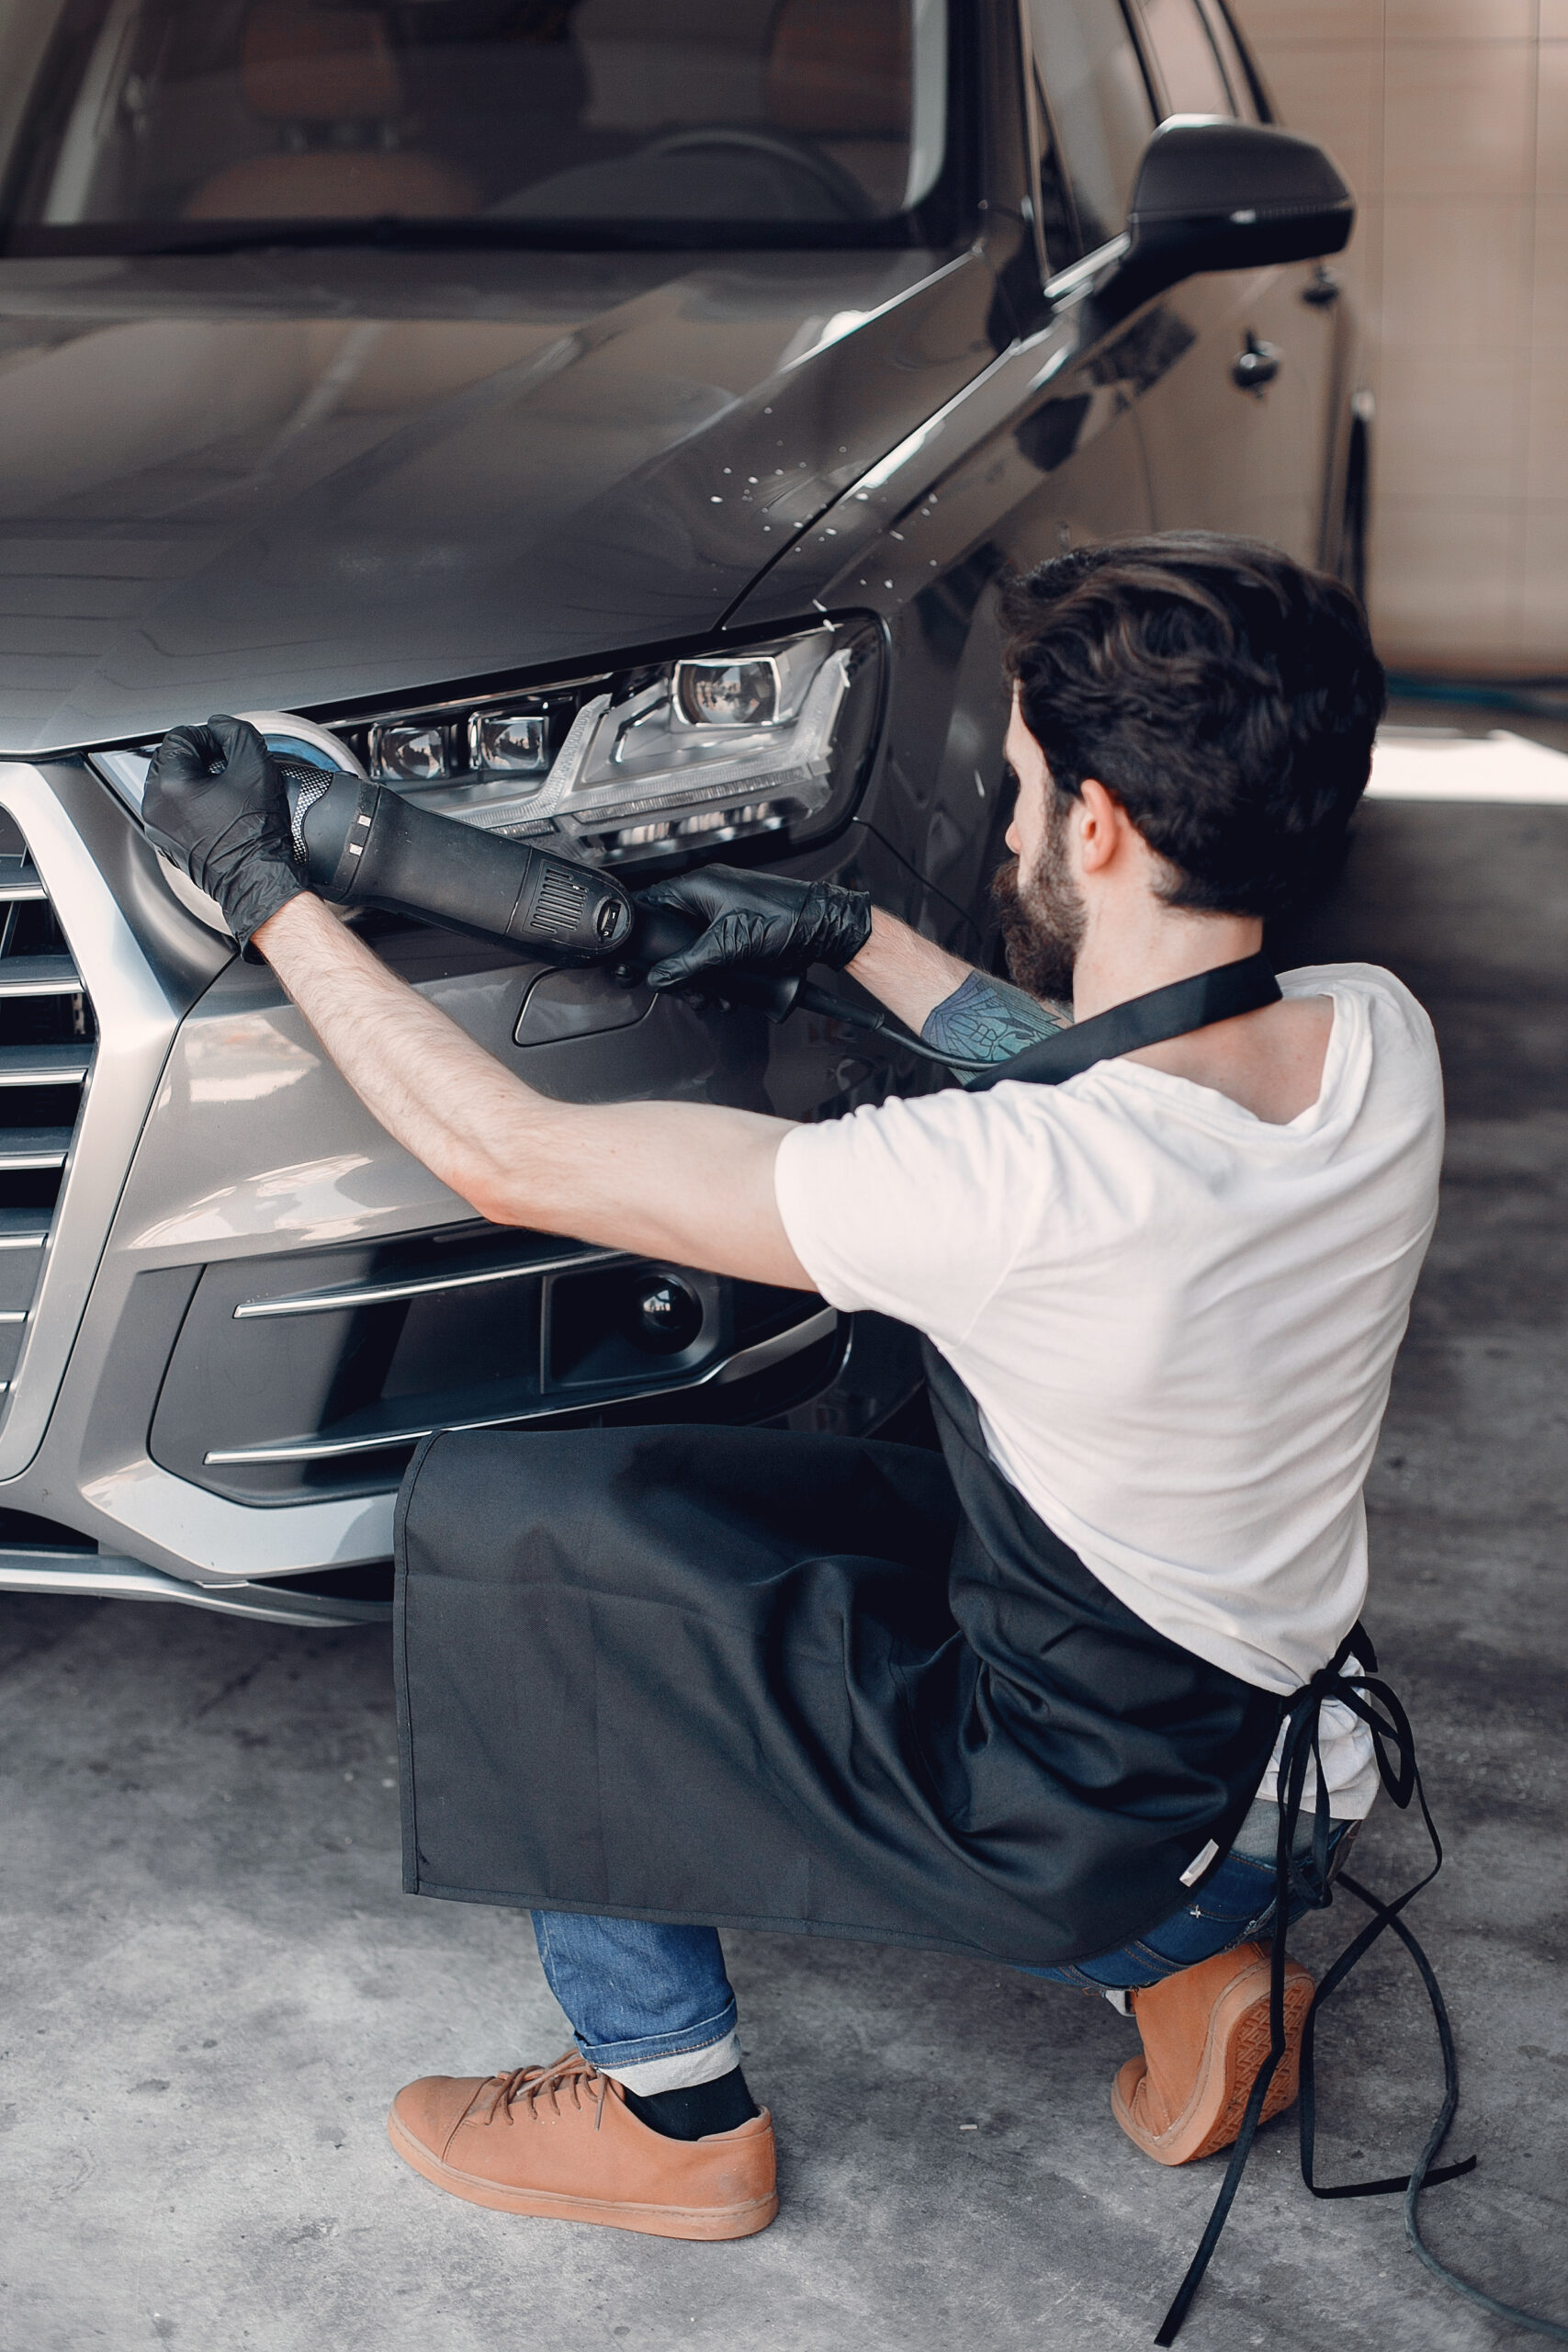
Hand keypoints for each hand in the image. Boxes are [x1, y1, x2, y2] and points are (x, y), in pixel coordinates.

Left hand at [143, 714, 305, 950]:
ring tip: (222, 788)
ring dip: (192, 778)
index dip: (208, 736)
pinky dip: (190, 803)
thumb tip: (220, 726)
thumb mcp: (256, 767)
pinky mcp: (166, 843)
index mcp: (170, 784)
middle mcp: (156, 806)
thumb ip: (236, 733)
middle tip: (225, 766)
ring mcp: (158, 827)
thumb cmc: (256, 834)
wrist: (257, 880)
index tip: (227, 749)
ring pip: (169, 784)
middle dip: (196, 756)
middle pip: (169, 758)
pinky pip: (172, 809)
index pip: (180, 737)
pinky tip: (216, 809)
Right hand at [638, 864, 871, 989]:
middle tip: (682, 989)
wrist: (824, 926)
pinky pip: (714, 953)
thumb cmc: (784, 917)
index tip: (636, 961)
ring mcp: (724, 912)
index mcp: (698, 886)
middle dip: (676, 969)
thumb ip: (687, 964)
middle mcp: (708, 895)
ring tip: (710, 996)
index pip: (653, 905)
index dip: (644, 936)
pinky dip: (716, 974)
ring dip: (698, 977)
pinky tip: (725, 992)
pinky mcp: (738, 929)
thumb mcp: (726, 945)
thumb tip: (660, 976)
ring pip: (693, 949)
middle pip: (672, 935)